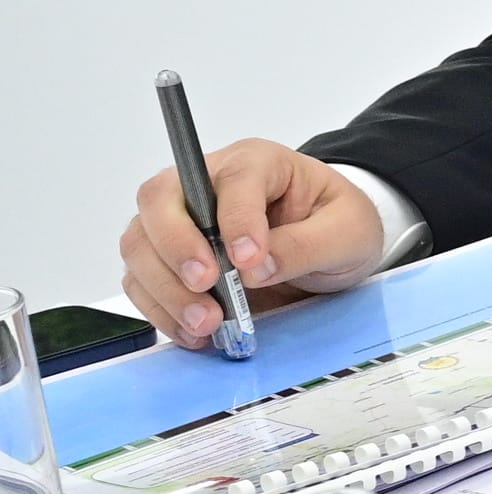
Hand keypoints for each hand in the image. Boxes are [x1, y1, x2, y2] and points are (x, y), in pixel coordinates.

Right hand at [119, 137, 378, 343]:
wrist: (331, 246)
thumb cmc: (337, 225)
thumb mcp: (348, 232)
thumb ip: (306, 245)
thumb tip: (254, 268)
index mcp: (258, 162)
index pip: (233, 178)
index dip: (236, 218)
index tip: (249, 260)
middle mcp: (206, 183)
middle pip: (159, 199)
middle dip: (177, 247)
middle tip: (207, 285)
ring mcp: (179, 219)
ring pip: (140, 243)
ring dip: (165, 287)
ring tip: (205, 322)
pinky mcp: (169, 258)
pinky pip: (141, 279)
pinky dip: (160, 308)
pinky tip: (192, 331)